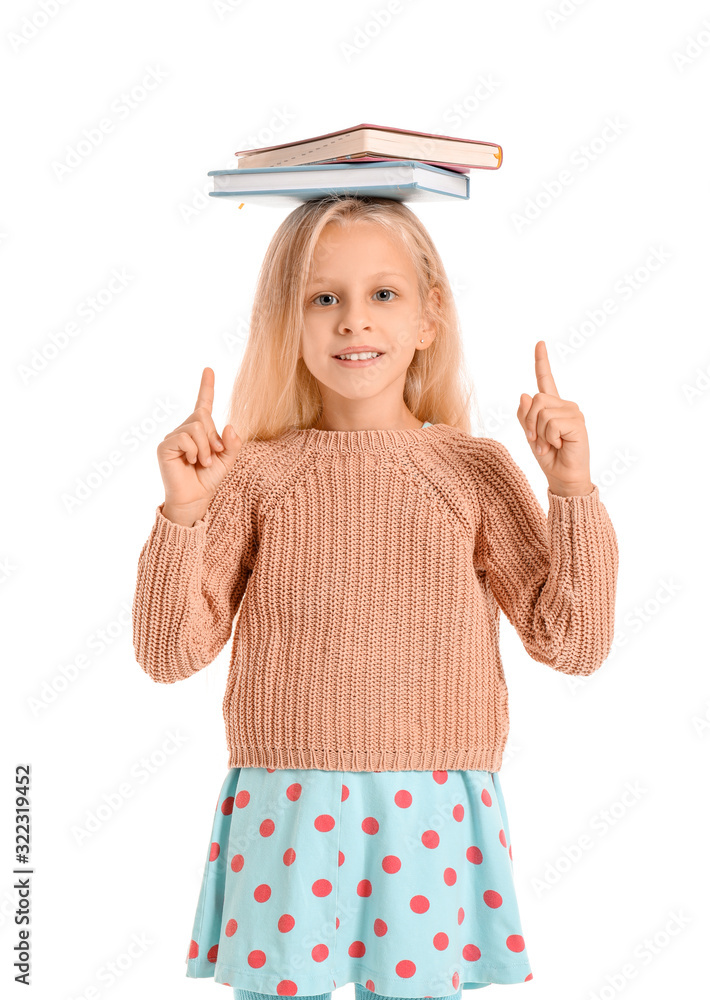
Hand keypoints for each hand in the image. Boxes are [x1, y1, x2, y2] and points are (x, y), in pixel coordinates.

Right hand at [157, 367, 242, 509]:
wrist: (194, 499)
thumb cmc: (208, 480)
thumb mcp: (227, 460)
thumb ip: (232, 443)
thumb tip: (229, 425)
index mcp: (200, 430)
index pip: (203, 404)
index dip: (206, 386)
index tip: (209, 369)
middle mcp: (184, 430)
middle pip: (202, 416)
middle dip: (213, 437)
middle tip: (213, 455)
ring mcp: (173, 437)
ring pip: (196, 427)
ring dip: (205, 447)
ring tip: (202, 463)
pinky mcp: (164, 446)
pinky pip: (184, 438)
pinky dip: (194, 451)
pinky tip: (192, 462)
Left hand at [517, 341, 593, 495]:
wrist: (563, 477)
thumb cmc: (548, 457)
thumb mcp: (530, 435)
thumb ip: (525, 416)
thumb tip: (524, 394)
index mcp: (552, 406)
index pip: (546, 380)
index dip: (542, 362)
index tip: (539, 343)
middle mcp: (564, 405)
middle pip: (536, 400)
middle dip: (530, 423)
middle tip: (538, 441)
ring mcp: (573, 413)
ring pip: (542, 411)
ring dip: (540, 433)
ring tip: (550, 445)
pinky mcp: (577, 422)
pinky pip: (551, 423)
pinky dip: (549, 438)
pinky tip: (559, 445)